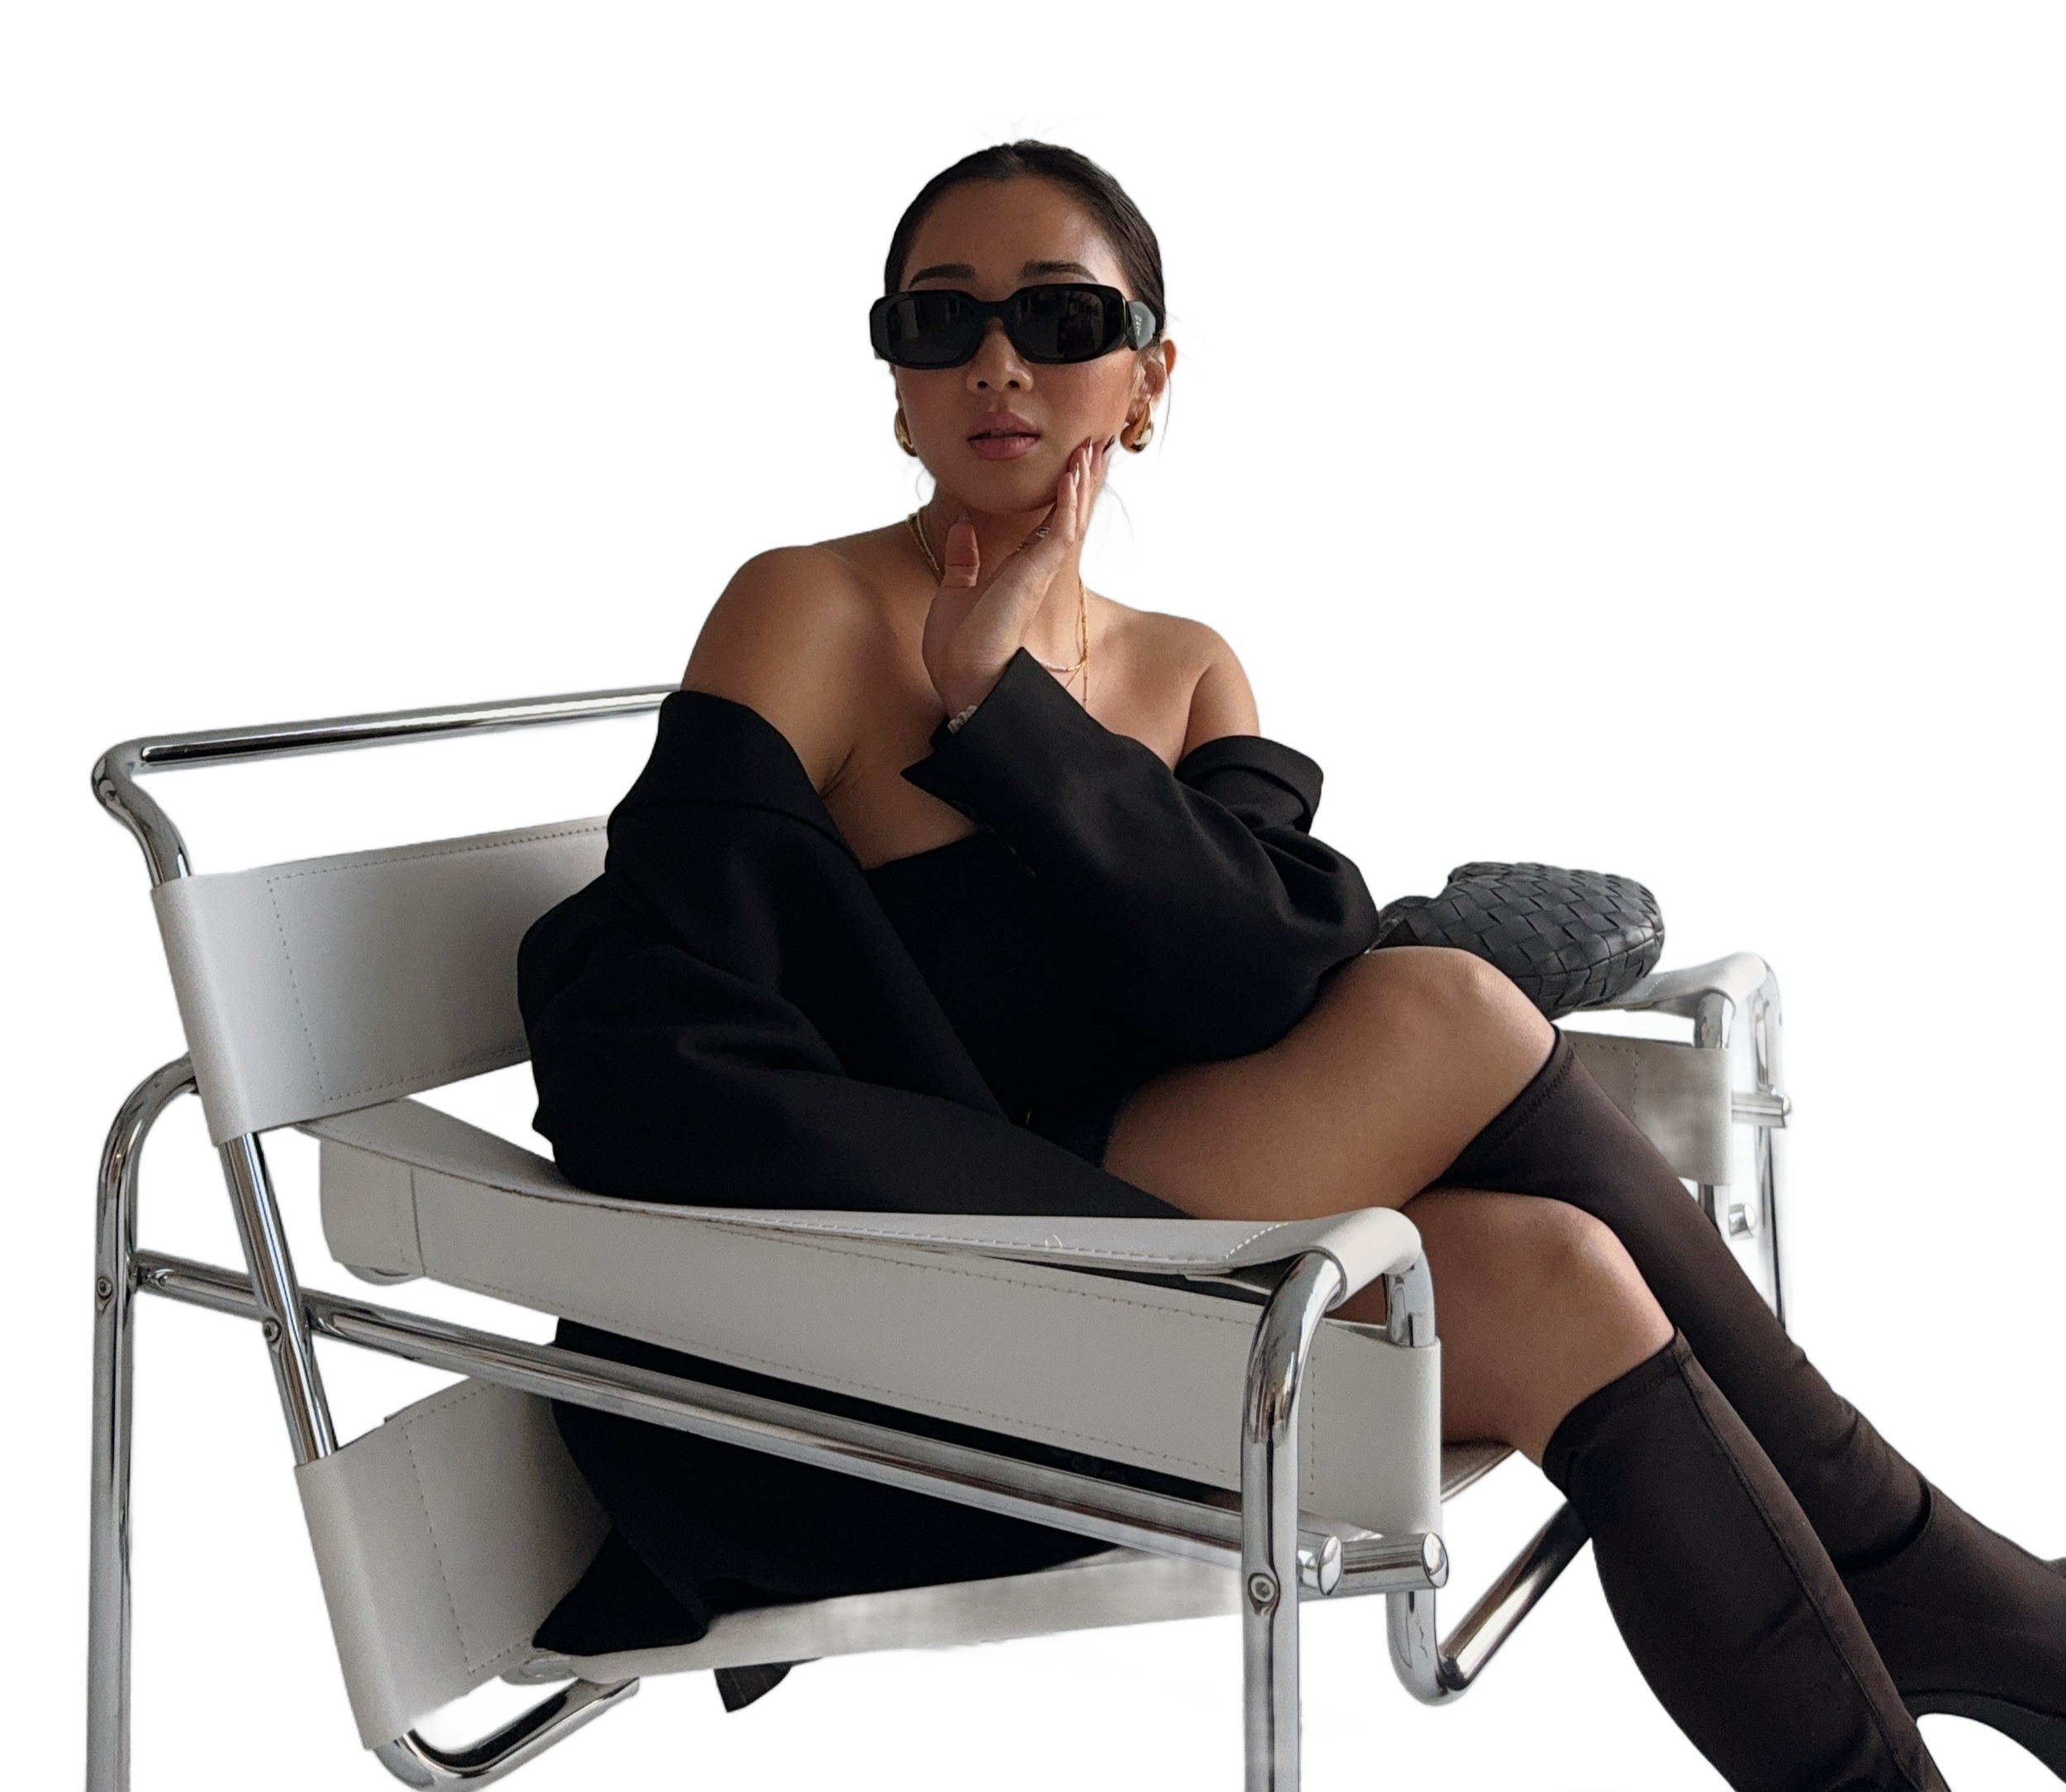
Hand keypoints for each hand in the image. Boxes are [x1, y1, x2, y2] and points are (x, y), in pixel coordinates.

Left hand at [921, 437, 1110, 718]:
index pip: (1050, 525)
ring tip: (1091, 448)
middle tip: (1093, 446)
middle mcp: (1036, 572)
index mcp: (1019, 575)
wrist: (963, 679)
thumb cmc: (959, 651)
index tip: (1071, 466)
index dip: (1063, 495)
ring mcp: (1040, 573)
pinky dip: (1066, 501)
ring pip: (1071, 518)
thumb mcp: (953, 593)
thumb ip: (962, 559)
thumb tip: (961, 526)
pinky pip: (1059, 531)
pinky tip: (1071, 476)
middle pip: (1068, 516)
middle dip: (1081, 481)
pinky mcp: (1037, 575)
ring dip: (1080, 482)